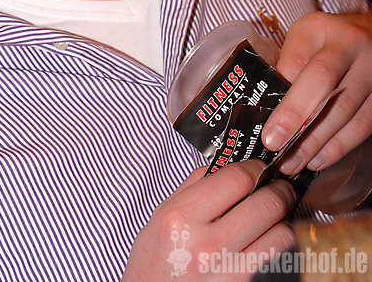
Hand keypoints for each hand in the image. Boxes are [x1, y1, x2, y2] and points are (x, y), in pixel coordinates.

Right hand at [122, 160, 295, 281]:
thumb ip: (195, 185)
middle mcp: (207, 246)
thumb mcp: (162, 215)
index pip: (237, 179)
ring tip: (273, 217)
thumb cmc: (154, 261)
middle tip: (279, 187)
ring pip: (282, 234)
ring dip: (282, 220)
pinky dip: (279, 247)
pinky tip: (267, 241)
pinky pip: (278, 261)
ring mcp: (229, 273)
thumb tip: (229, 165)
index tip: (259, 168)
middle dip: (279, 189)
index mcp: (182, 218)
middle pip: (266, 204)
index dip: (255, 168)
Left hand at [262, 11, 371, 174]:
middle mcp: (351, 47)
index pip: (301, 66)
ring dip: (318, 142)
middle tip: (278, 148)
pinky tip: (320, 158)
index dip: (287, 103)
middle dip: (298, 122)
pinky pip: (364, 125)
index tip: (270, 130)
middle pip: (325, 88)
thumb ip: (289, 64)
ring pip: (346, 112)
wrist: (371, 34)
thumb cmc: (328, 38)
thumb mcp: (303, 36)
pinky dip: (340, 145)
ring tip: (295, 161)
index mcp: (322, 31)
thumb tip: (269, 106)